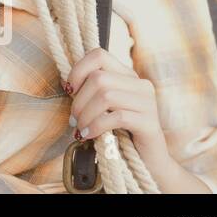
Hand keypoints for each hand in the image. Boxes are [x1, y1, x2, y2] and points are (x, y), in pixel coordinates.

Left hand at [65, 47, 167, 162]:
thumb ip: (92, 91)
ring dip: (86, 115)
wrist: (148, 161)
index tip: (69, 90)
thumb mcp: (104, 107)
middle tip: (73, 119)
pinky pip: (117, 117)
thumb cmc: (119, 132)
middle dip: (79, 100)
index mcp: (128, 75)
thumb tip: (66, 85)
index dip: (78, 69)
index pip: (99, 54)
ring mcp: (148, 102)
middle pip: (99, 78)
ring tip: (80, 129)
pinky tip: (89, 136)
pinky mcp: (150, 122)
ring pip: (106, 96)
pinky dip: (97, 126)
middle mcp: (140, 84)